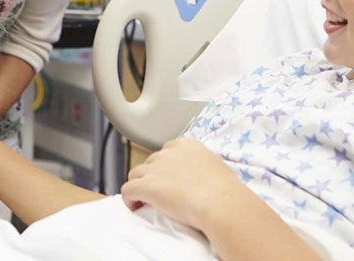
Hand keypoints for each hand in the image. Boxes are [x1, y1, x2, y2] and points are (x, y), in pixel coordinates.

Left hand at [120, 138, 242, 231]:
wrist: (221, 204)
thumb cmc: (226, 192)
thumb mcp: (216, 169)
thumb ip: (202, 167)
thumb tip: (202, 179)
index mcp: (187, 145)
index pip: (167, 151)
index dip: (165, 167)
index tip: (169, 180)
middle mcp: (169, 153)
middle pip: (150, 162)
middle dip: (153, 177)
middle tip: (160, 194)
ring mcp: (156, 169)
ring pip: (136, 174)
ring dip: (139, 186)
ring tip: (146, 202)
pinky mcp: (147, 186)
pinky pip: (127, 189)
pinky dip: (129, 199)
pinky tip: (136, 207)